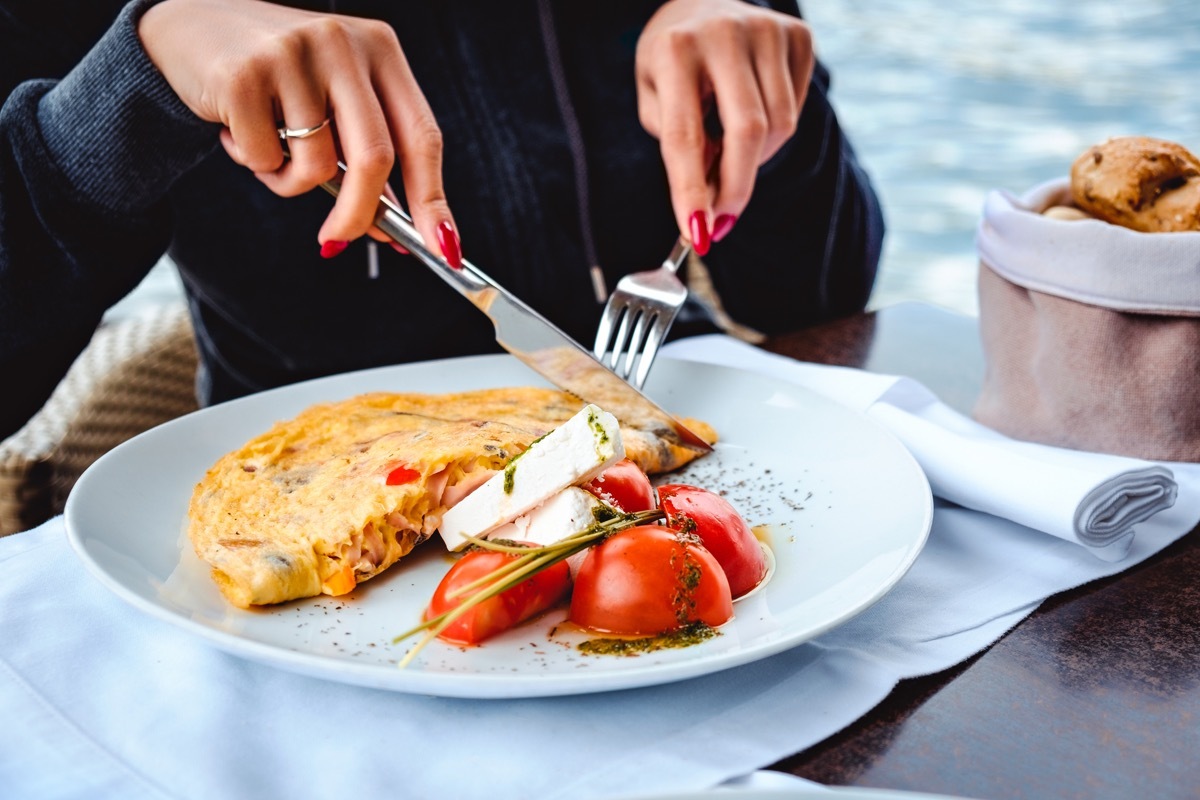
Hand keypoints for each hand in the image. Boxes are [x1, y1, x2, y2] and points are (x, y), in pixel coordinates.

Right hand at [138, 0, 460, 264]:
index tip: (444, 247)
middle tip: (338, 241)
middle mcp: (343, 44)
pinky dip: (254, 163)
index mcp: (380, 48)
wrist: (190, 26)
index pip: (422, 135)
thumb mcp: (335, 101)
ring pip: (315, 166)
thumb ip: (367, 155)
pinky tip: (235, 128)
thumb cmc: (276, 75)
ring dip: (289, 181)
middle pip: (374, 158)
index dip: (433, 198)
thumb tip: (399, 227)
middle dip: (360, 215)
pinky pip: (265, 159)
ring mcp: (294, 55)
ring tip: (268, 147)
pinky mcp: (244, 75)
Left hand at [636, 0, 813, 253]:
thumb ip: (678, 143)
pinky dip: (774, 133)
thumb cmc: (673, 61)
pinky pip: (797, 110)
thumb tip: (711, 194)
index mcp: (676, 50)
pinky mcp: (799, 37)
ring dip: (754, 160)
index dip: (691, 191)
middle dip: (736, 189)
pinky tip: (750, 118)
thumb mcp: (655, 97)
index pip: (686, 134)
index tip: (698, 233)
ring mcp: (768, 31)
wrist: (705, 2)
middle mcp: (725, 34)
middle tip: (723, 222)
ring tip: (729, 153)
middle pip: (747, 133)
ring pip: (779, 127)